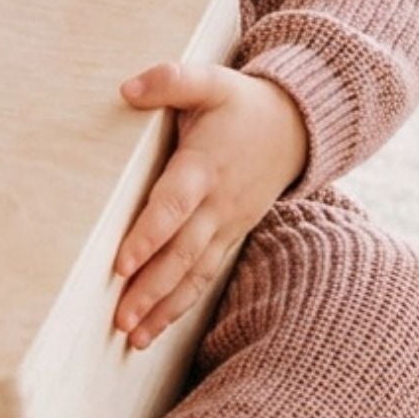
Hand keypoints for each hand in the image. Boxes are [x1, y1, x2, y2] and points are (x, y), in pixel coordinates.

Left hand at [109, 62, 308, 349]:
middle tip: (120, 319)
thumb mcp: (210, 81)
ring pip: (194, 273)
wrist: (298, 126)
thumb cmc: (242, 103)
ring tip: (132, 337)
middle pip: (182, 252)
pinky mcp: (231, 236)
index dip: (149, 235)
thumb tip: (127, 88)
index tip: (121, 263)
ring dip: (164, 308)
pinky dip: (180, 305)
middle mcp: (218, 204)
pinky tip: (154, 329)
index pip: (174, 205)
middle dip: (151, 288)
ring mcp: (228, 225)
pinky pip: (205, 276)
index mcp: (204, 166)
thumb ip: (170, 80)